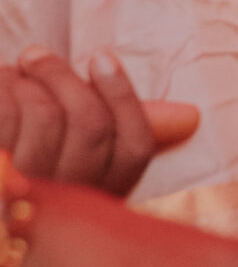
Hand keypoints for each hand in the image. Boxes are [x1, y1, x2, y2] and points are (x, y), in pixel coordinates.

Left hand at [0, 48, 198, 195]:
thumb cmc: (16, 170)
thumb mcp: (71, 159)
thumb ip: (124, 133)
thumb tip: (191, 115)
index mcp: (92, 205)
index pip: (132, 149)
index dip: (123, 97)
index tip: (99, 56)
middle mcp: (64, 210)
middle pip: (90, 125)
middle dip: (61, 78)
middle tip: (34, 56)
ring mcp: (27, 200)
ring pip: (48, 118)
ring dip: (21, 84)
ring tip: (4, 80)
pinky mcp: (0, 182)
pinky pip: (10, 116)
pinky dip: (2, 89)